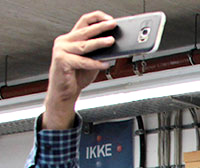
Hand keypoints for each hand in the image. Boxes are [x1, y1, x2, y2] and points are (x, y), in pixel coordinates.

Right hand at [44, 12, 116, 129]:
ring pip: (84, 45)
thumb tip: (114, 45)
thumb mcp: (91, 61)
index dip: (97, 18)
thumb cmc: (77, 76)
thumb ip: (99, 52)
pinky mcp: (61, 61)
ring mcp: (61, 50)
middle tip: (113, 25)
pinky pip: (83, 61)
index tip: (110, 19)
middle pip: (85, 30)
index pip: (84, 22)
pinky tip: (105, 63)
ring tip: (111, 41)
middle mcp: (64, 42)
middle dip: (101, 27)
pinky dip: (95, 63)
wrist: (64, 92)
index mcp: (71, 38)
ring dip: (100, 43)